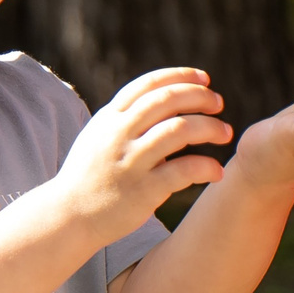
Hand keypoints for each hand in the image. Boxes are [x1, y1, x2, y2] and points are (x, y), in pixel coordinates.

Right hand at [54, 67, 233, 247]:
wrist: (68, 216)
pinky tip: (217, 172)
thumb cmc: (91, 175)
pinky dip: (206, 167)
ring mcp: (130, 161)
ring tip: (225, 133)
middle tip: (218, 103)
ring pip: (179, 130)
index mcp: (110, 117)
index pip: (149, 84)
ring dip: (210, 128)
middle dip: (199, 97)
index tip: (205, 79)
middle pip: (167, 100)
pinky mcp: (142, 190)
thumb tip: (165, 98)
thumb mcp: (100, 136)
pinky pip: (183, 171)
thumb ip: (127, 117)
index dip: (181, 76)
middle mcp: (118, 134)